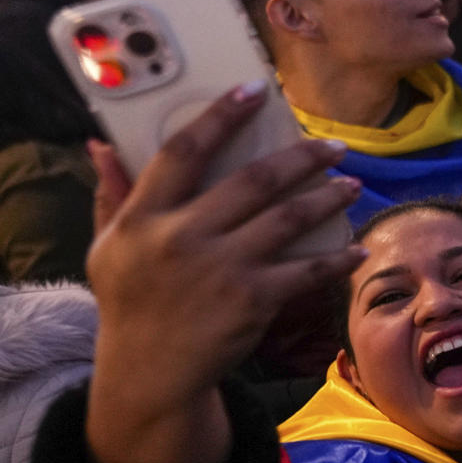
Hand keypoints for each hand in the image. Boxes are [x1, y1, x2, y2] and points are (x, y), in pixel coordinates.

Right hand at [85, 84, 365, 462]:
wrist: (149, 372)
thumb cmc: (131, 301)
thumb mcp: (107, 247)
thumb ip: (111, 195)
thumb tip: (103, 142)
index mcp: (144, 216)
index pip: (184, 151)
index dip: (221, 115)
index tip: (254, 91)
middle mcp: (182, 237)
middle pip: (253, 180)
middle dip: (302, 157)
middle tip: (333, 147)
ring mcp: (222, 269)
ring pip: (288, 218)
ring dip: (327, 198)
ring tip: (350, 185)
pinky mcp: (254, 300)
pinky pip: (307, 270)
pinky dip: (337, 259)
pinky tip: (356, 249)